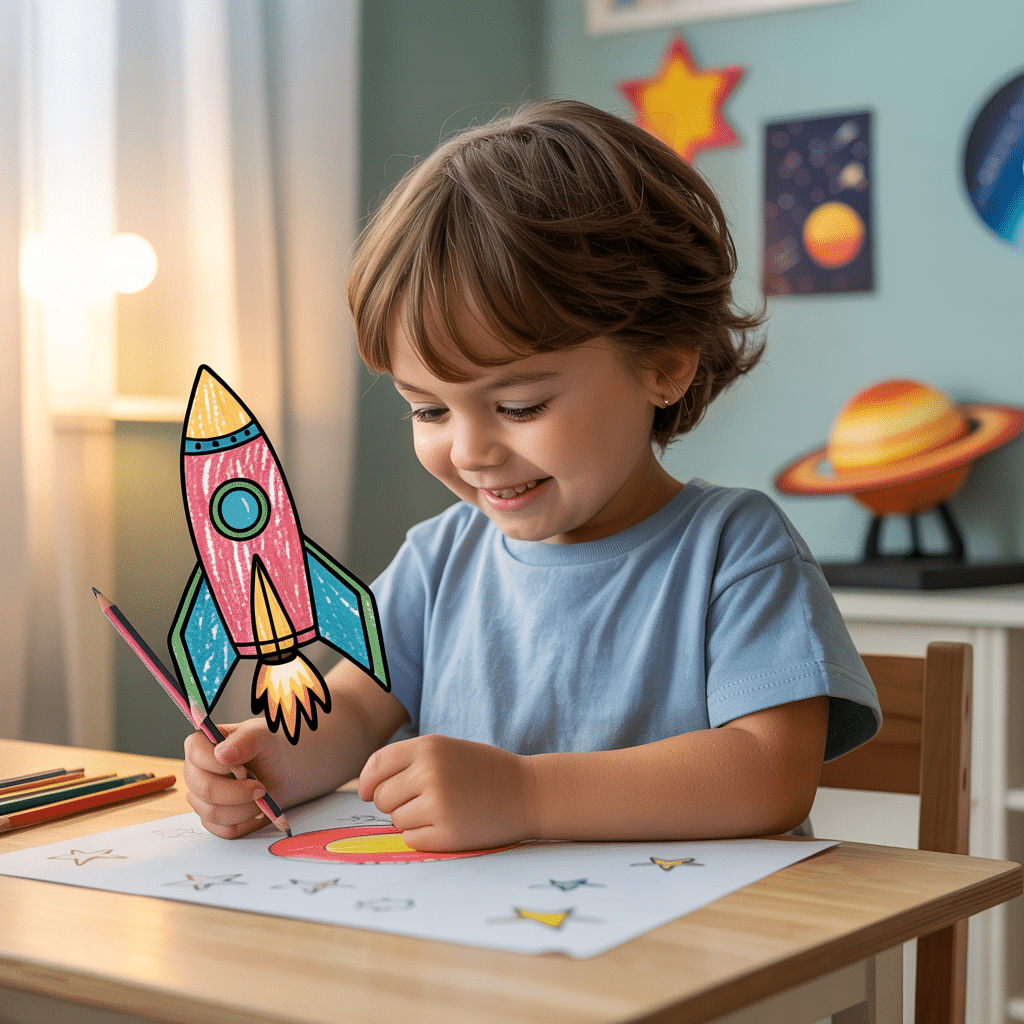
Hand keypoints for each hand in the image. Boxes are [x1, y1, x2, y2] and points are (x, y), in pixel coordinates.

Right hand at [183, 720, 283, 838]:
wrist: (284, 771)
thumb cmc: (271, 749)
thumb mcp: (264, 737)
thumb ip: (245, 741)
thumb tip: (221, 753)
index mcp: (201, 744)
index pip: (196, 754)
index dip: (221, 766)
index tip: (245, 769)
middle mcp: (195, 771)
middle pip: (205, 789)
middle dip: (238, 793)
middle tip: (261, 788)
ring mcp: (201, 796)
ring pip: (213, 813)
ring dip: (245, 808)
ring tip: (261, 797)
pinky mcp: (212, 818)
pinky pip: (223, 829)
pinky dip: (246, 822)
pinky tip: (256, 808)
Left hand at [358, 734, 534, 851]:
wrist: (528, 792)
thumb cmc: (483, 770)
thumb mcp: (446, 749)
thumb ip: (408, 761)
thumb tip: (365, 788)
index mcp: (428, 747)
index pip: (375, 766)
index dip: (367, 783)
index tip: (368, 792)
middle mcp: (429, 773)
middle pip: (381, 798)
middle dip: (394, 802)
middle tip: (423, 800)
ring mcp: (438, 805)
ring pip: (396, 820)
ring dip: (411, 819)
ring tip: (442, 809)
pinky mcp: (447, 835)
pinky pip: (411, 840)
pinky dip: (423, 836)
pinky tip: (448, 824)